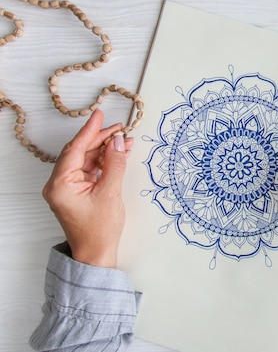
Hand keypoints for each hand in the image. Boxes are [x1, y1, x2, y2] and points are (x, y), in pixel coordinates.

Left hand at [42, 109, 132, 267]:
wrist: (96, 253)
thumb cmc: (99, 229)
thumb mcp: (110, 193)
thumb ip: (114, 164)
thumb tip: (118, 142)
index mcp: (60, 184)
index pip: (75, 149)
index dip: (89, 131)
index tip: (99, 115)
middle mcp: (59, 184)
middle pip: (80, 152)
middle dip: (100, 139)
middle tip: (119, 129)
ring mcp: (68, 187)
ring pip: (86, 159)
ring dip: (105, 150)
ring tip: (125, 141)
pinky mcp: (77, 191)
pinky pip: (90, 169)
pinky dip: (104, 161)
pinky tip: (118, 153)